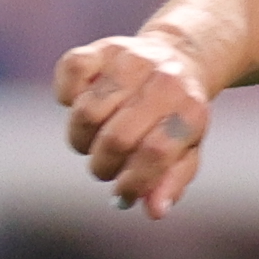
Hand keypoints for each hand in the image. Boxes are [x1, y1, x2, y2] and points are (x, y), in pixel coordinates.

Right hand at [55, 29, 217, 213]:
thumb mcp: (187, 150)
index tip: (123, 194)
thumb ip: (172, 182)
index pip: (155, 153)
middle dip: (104, 165)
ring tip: (92, 141)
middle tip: (105, 168)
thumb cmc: (178, 116)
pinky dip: (68, 96)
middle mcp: (164, 80)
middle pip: (117, 138)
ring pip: (87, 112)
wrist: (179, 57)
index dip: (134, 181)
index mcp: (190, 110)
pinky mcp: (102, 47)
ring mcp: (132, 59)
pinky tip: (81, 103)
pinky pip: (71, 73)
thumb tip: (153, 211)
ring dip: (82, 138)